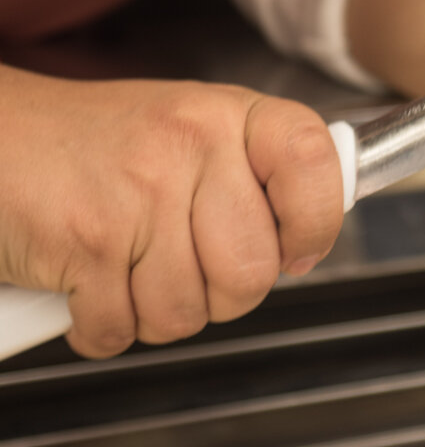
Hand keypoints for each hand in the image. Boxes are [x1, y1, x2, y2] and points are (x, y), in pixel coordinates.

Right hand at [0, 68, 342, 356]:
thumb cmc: (91, 146)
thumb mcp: (188, 134)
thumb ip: (251, 181)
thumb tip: (304, 244)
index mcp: (228, 116)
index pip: (316, 165)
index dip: (315, 224)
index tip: (294, 249)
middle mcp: (191, 145)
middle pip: (251, 274)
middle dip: (215, 296)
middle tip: (177, 266)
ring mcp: (138, 193)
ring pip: (185, 313)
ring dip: (149, 312)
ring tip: (124, 268)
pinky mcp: (86, 240)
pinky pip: (119, 329)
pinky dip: (98, 327)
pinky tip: (85, 284)